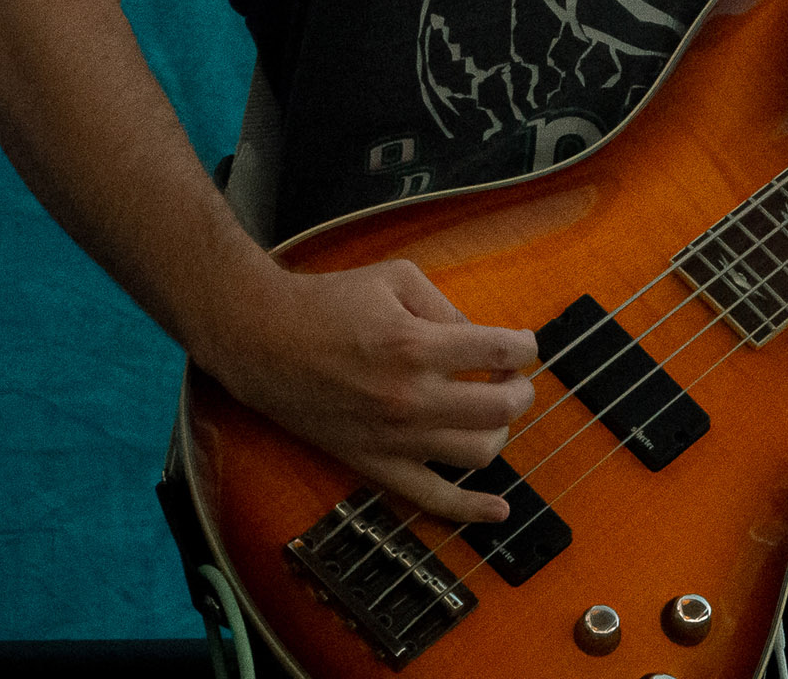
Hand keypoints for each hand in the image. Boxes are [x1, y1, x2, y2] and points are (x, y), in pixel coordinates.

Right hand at [196, 260, 539, 522]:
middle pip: (501, 408)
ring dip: (499, 431)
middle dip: (520, 390)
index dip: (525, 346)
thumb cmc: (328, 302)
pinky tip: (499, 510)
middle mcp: (409, 398)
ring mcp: (392, 438)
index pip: (503, 353)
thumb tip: (486, 339)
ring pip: (478, 453)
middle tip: (511, 377)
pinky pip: (429, 499)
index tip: (521, 343)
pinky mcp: (372, 464)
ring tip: (489, 411)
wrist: (261, 340)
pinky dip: (469, 509)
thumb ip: (448, 307)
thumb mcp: (397, 278)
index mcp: (416, 346)